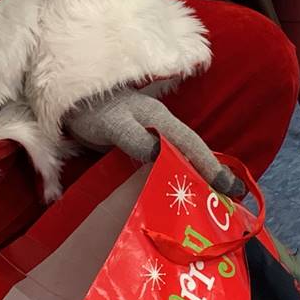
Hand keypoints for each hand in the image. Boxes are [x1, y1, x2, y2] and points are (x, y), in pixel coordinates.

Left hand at [64, 92, 245, 198]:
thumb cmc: (90, 111)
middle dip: (212, 173)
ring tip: (211, 198)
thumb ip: (136, 140)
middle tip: (230, 199)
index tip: (231, 188)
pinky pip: (166, 157)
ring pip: (181, 154)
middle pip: (192, 150)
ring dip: (197, 174)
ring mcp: (151, 132)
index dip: (211, 167)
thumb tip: (164, 154)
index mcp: (159, 120)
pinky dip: (178, 171)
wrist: (68, 100)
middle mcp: (160, 125)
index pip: (192, 146)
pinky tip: (179, 186)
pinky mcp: (140, 140)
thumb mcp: (113, 126)